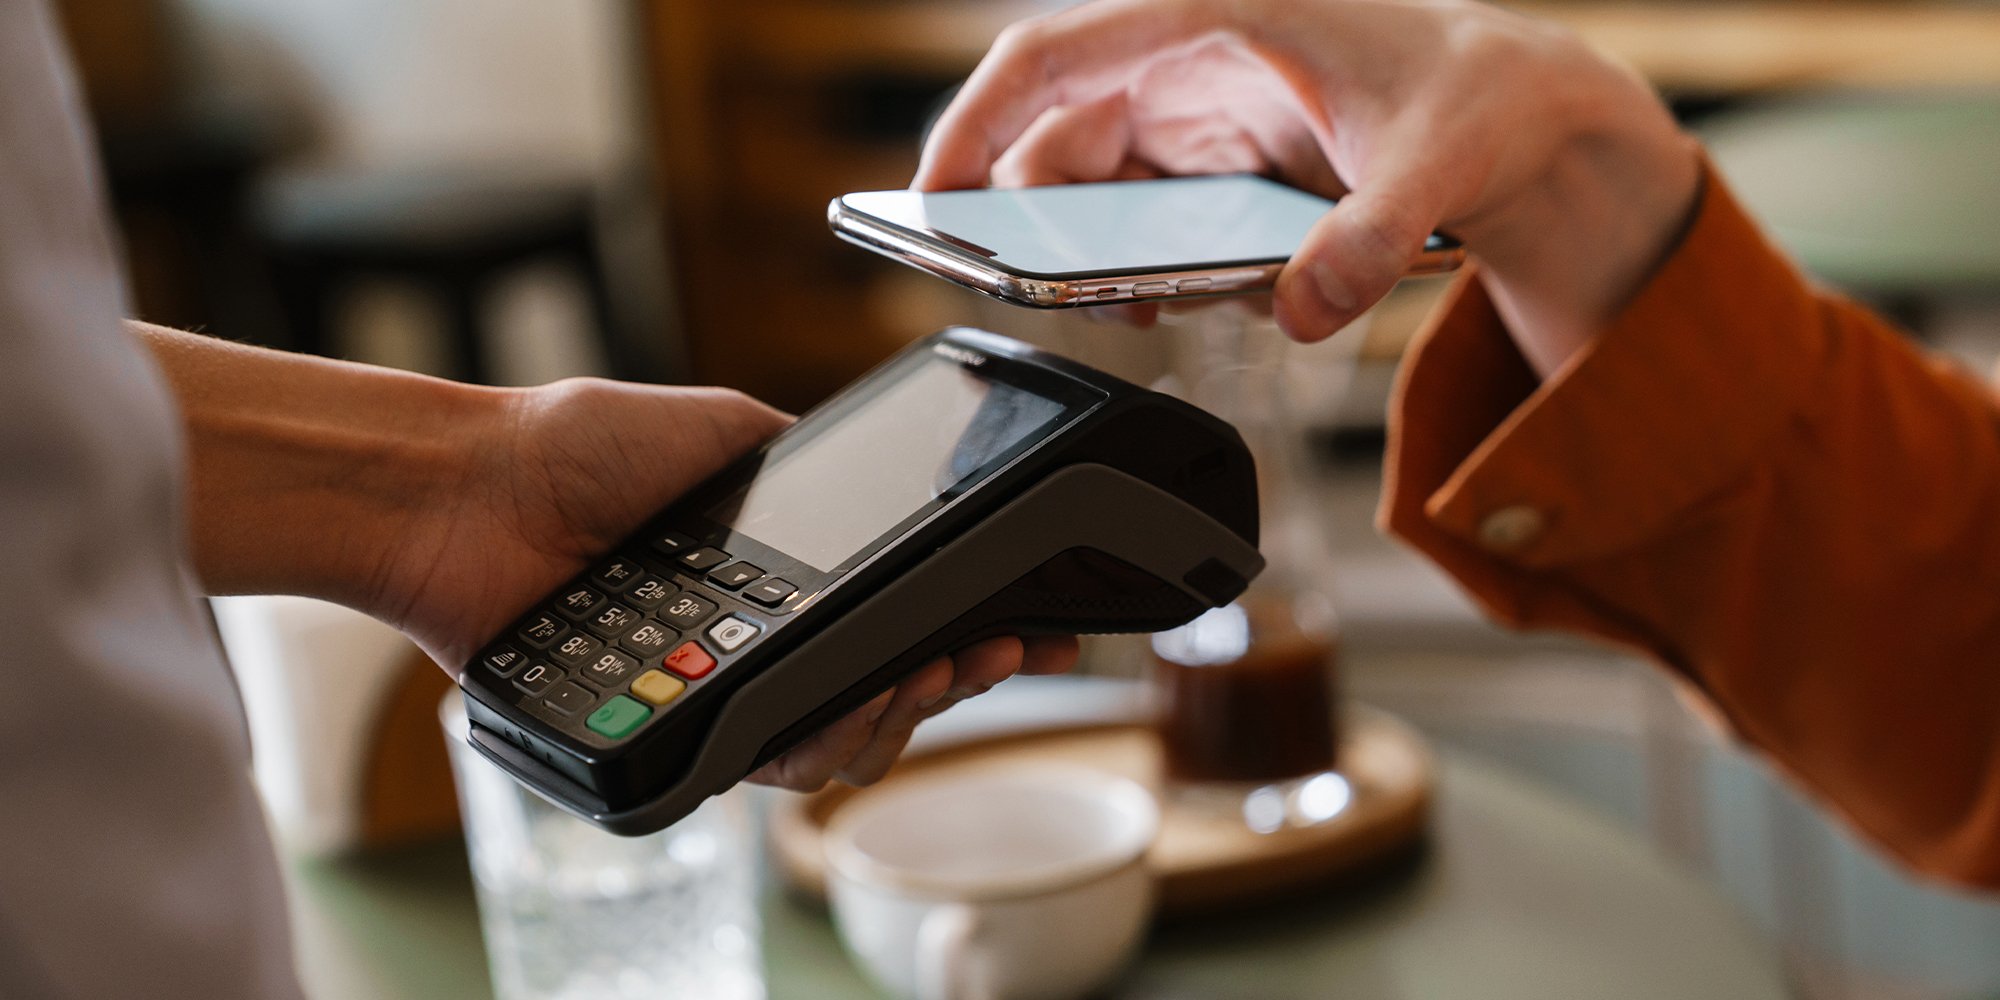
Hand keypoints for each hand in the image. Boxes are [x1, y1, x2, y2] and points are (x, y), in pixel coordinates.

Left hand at [365, 377, 1077, 789]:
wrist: (475, 494)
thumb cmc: (577, 446)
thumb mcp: (722, 428)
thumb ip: (804, 462)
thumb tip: (884, 483)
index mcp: (775, 571)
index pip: (887, 613)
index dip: (960, 626)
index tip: (1026, 628)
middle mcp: (754, 636)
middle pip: (880, 689)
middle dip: (949, 676)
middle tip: (983, 651)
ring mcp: (717, 687)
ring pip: (835, 740)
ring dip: (894, 716)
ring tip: (916, 677)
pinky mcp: (671, 730)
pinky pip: (762, 763)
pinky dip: (814, 746)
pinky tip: (844, 714)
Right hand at [914, 0, 1702, 376]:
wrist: (1515, 118)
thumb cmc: (1474, 97)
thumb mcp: (1437, 164)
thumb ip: (1370, 239)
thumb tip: (1304, 309)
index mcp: (1217, 19)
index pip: (1055, 54)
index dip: (976, 121)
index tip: (932, 196)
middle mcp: (1186, 68)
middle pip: (1054, 141)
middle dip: (1031, 221)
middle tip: (1034, 292)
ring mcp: (1193, 123)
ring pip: (1088, 192)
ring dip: (1091, 258)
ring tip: (1140, 304)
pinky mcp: (1210, 174)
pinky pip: (1136, 225)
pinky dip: (1140, 272)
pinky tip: (1183, 299)